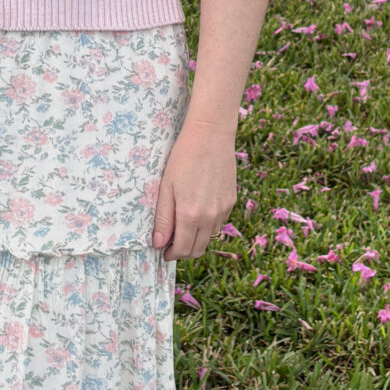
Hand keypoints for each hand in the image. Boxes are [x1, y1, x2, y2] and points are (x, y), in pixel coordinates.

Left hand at [152, 117, 236, 261]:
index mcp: (191, 215)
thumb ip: (163, 219)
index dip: (171, 254)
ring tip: (183, 227)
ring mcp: (223, 210)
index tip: (164, 252)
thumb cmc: (183, 158)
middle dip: (184, 251)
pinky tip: (197, 211)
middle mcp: (210, 216)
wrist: (210, 135)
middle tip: (171, 244)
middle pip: (198, 250)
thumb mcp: (166, 188)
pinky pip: (219, 223)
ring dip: (196, 239)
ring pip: (209, 237)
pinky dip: (207, 225)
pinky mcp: (231, 201)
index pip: (183, 250)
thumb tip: (158, 244)